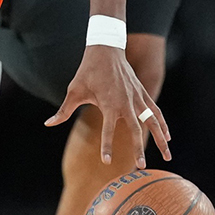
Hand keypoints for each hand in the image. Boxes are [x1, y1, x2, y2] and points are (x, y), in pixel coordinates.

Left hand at [47, 44, 171, 166]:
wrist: (106, 49)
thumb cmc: (87, 71)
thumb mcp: (74, 90)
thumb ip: (64, 110)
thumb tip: (47, 124)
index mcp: (109, 103)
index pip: (108, 129)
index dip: (106, 145)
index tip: (106, 161)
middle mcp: (126, 102)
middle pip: (135, 129)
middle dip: (138, 148)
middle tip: (140, 166)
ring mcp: (137, 97)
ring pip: (152, 121)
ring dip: (160, 138)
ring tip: (167, 156)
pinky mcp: (142, 93)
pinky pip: (155, 111)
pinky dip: (162, 123)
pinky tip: (167, 136)